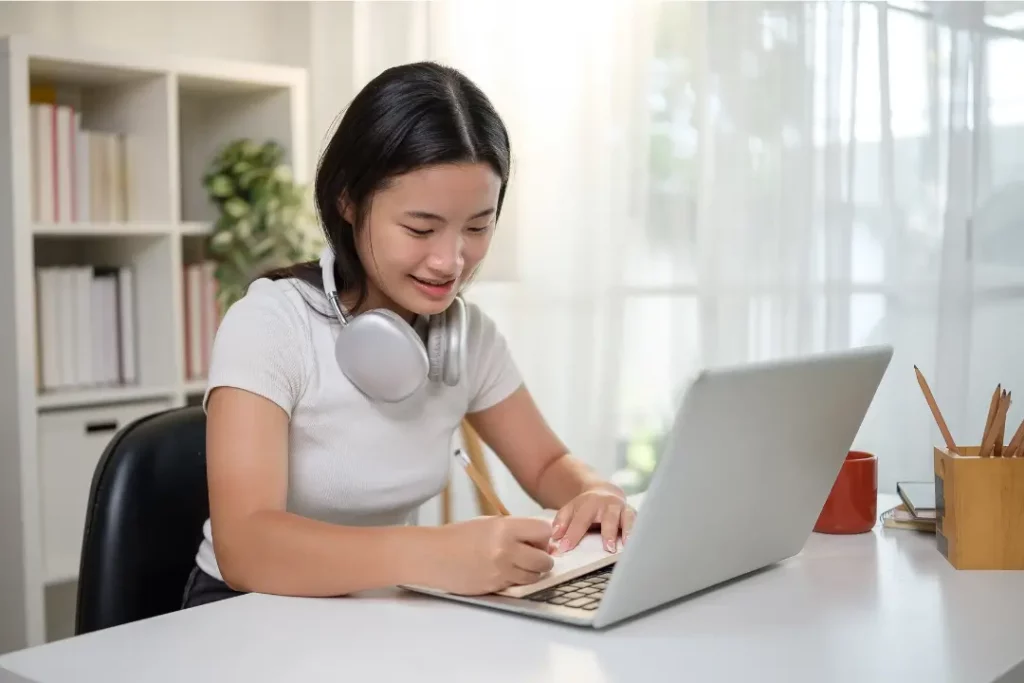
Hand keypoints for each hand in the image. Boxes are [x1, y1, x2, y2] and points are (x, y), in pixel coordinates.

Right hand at [425, 516, 554, 595]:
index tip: (536, 539)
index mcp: (505, 528)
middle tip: (531, 554)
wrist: (434, 556)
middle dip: (542, 558)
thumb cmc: (459, 536)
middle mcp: (506, 550)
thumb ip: (515, 530)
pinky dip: (516, 580)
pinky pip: (518, 586)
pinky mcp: (495, 587)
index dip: (543, 537)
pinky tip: (504, 572)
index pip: (544, 532)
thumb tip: (541, 540)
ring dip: (532, 572)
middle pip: (545, 559)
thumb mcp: (490, 524)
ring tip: (518, 565)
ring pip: (535, 576)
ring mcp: (501, 571)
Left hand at [551, 485, 634, 554]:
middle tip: (608, 548)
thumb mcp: (570, 510)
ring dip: (629, 531)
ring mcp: (623, 509)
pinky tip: (639, 545)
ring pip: (629, 518)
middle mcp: (609, 505)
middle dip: (608, 532)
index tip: (565, 549)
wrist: (604, 494)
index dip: (572, 535)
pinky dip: (640, 532)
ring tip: (628, 545)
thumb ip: (561, 523)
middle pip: (609, 517)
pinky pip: (640, 523)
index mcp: (590, 504)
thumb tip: (555, 538)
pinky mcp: (634, 515)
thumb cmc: (585, 508)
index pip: (581, 521)